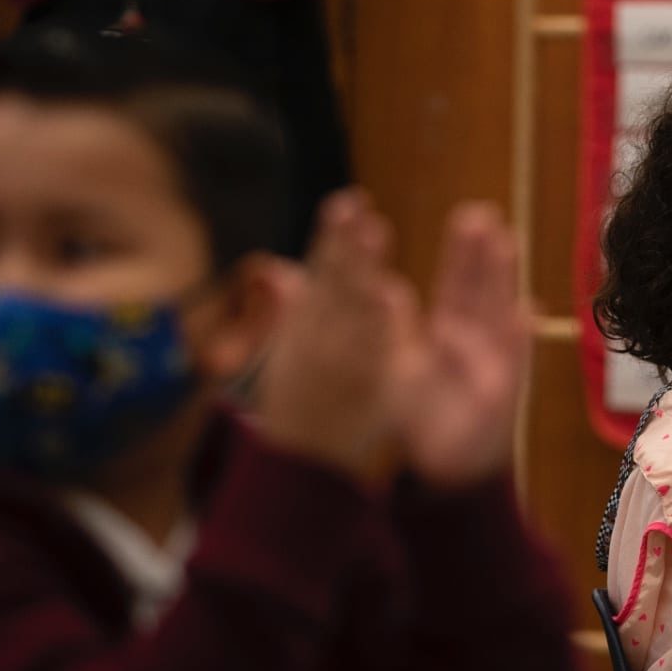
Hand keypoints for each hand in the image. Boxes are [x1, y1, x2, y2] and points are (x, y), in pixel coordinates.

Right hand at [253, 190, 410, 477]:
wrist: (298, 468)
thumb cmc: (300, 406)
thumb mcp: (291, 353)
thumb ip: (298, 308)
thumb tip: (286, 269)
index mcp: (302, 328)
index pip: (319, 274)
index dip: (332, 238)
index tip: (348, 202)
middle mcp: (314, 339)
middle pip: (331, 282)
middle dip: (345, 243)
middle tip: (356, 206)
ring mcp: (333, 361)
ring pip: (347, 307)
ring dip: (360, 267)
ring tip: (374, 230)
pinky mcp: (353, 384)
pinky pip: (364, 348)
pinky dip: (372, 320)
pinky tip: (386, 292)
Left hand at [386, 203, 528, 488]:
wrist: (449, 471)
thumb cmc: (423, 423)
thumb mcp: (403, 372)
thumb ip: (398, 333)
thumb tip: (385, 290)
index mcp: (451, 336)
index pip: (459, 287)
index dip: (464, 255)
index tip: (468, 219)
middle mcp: (478, 344)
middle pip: (485, 291)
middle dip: (487, 254)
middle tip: (486, 215)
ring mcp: (495, 364)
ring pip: (501, 314)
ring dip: (503, 281)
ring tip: (504, 243)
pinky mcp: (505, 390)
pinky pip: (512, 359)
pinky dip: (519, 335)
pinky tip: (527, 309)